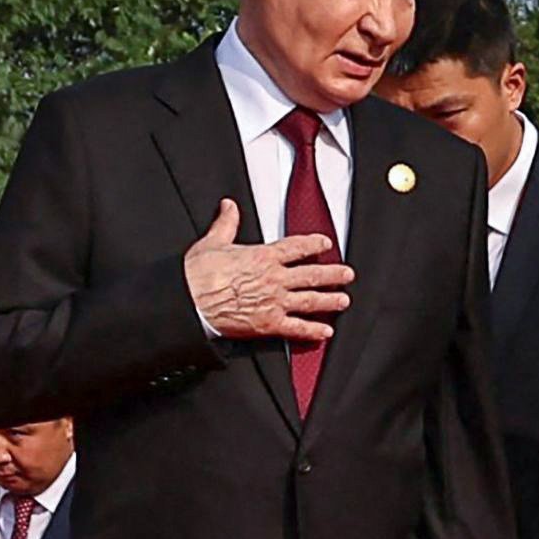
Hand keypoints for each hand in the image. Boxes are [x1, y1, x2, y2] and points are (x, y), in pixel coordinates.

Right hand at [182, 198, 350, 342]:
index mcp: (263, 256)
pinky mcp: (268, 324)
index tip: (325, 244)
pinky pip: (296, 328)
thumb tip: (229, 206)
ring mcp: (274, 302)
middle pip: (312, 275)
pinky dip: (313, 332)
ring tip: (343, 301)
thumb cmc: (198, 273)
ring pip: (310, 301)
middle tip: (347, 275)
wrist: (191, 300)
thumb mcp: (213, 241)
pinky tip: (326, 333)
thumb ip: (226, 223)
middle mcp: (274, 278)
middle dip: (333, 275)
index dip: (314, 245)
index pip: (296, 247)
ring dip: (329, 301)